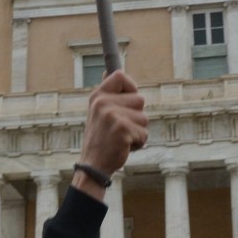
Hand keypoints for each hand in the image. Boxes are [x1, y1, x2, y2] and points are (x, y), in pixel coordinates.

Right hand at [72, 70, 147, 200]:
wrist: (93, 165)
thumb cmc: (101, 138)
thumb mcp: (98, 112)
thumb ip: (108, 93)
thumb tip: (110, 71)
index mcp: (98, 96)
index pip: (120, 76)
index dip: (130, 86)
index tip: (128, 99)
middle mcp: (103, 102)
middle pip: (140, 99)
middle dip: (136, 116)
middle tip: (120, 128)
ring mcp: (112, 116)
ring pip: (144, 118)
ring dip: (138, 131)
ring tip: (121, 138)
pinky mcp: (122, 130)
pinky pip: (144, 133)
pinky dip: (138, 143)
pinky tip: (124, 147)